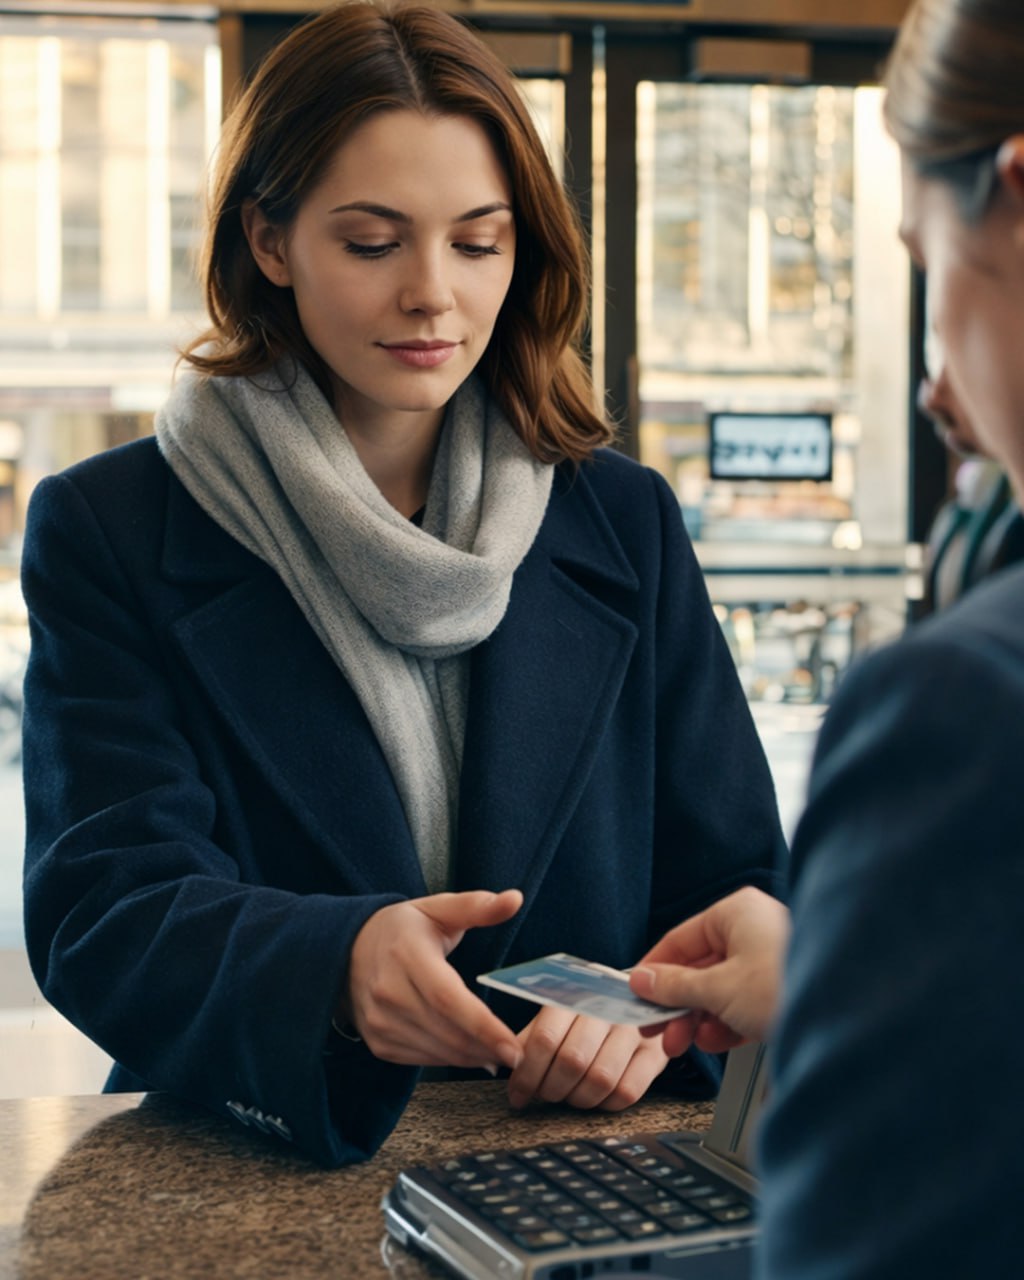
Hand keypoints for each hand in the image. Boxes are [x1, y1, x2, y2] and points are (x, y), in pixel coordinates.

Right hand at [344, 888, 523, 1072]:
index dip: (482, 1026)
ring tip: (500, 1054)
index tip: (512, 1045)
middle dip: (486, 1047)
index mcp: (407, 954)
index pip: (447, 998)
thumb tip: (515, 899)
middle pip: (445, 1030)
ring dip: (472, 1058)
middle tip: (518, 1055)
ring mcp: (380, 1020)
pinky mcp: (378, 1041)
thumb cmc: (401, 929)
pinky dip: (450, 1060)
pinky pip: (421, 1059)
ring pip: (436, 1050)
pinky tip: (472, 1054)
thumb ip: (477, 906)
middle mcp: (389, 991)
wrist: (347, 950)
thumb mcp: (437, 909)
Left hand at [506, 1005, 668, 1111]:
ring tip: (568, 1097)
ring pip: (601, 1079)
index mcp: (575, 995)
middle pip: (572, 1061)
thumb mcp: (556, 1016)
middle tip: (544, 1096)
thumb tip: (503, 1064)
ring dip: (577, 1099)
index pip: (545, 1039)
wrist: (640, 1000)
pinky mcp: (656, 1053)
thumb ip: (531, 1038)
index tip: (517, 1096)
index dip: (527, 1075)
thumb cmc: (587, 1015)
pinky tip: (596, 1099)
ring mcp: (636, 1029)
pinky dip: (606, 1105)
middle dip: (551, 1089)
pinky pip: (628, 1092)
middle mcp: (607, 1008)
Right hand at [629, 887, 789, 1055]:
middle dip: (677, 1003)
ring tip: (686, 1041)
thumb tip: (643, 980)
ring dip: (699, 1018)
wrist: (848, 1016)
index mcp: (735, 913)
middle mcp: (752, 930)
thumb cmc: (788, 986)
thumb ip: (676, 985)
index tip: (635, 995)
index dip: (654, 971)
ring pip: (719, 988)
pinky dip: (726, 1023)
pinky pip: (742, 1003)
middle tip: (658, 1030)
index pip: (679, 939)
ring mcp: (769, 959)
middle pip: (699, 966)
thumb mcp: (719, 988)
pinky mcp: (782, 988)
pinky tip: (716, 1040)